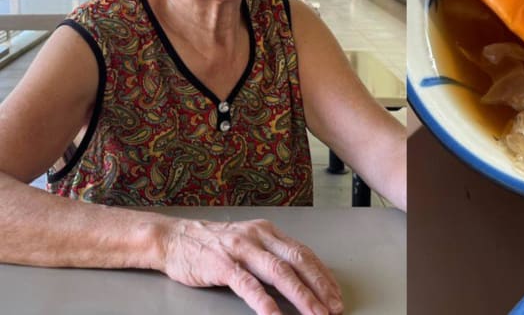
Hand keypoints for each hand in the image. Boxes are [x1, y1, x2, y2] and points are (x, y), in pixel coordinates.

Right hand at [161, 218, 342, 314]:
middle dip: (319, 286)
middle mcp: (258, 236)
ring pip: (278, 272)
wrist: (173, 238)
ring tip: (315, 314)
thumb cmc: (212, 244)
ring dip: (301, 295)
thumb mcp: (247, 241)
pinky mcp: (222, 265)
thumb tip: (299, 275)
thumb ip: (271, 254)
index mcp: (268, 231)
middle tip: (334, 307)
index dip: (322, 274)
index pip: (303, 253)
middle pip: (297, 261)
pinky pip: (247, 285)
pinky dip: (263, 301)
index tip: (336, 294)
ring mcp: (240, 249)